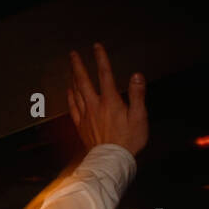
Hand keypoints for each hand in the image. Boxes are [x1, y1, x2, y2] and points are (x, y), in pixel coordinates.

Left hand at [66, 42, 146, 156]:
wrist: (111, 161)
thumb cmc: (129, 140)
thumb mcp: (139, 117)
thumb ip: (137, 95)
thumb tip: (136, 75)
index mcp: (110, 101)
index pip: (104, 74)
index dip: (101, 59)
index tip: (96, 46)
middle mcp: (95, 106)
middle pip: (83, 81)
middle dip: (78, 66)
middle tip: (72, 54)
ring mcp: (86, 116)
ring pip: (76, 93)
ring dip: (73, 78)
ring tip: (71, 68)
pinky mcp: (81, 126)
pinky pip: (73, 108)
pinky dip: (70, 97)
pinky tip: (69, 91)